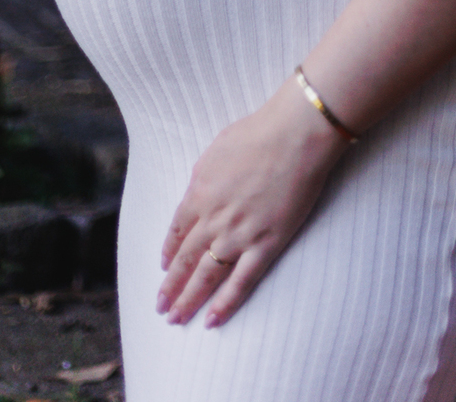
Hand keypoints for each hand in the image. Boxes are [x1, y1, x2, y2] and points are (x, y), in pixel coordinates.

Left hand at [156, 76, 346, 328]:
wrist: (294, 136)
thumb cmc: (258, 133)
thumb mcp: (216, 150)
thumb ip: (202, 178)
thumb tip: (197, 195)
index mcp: (198, 194)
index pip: (176, 232)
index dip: (168, 253)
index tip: (163, 268)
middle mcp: (213, 219)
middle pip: (185, 260)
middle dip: (170, 286)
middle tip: (160, 307)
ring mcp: (239, 235)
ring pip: (207, 277)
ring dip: (188, 301)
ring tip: (175, 319)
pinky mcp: (266, 244)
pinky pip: (241, 282)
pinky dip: (225, 304)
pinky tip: (212, 321)